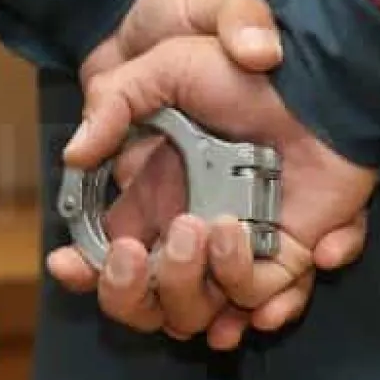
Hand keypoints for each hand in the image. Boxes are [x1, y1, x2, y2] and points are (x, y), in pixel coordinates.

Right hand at [62, 35, 376, 346]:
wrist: (314, 84)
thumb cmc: (242, 76)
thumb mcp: (168, 69)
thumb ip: (113, 102)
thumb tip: (73, 154)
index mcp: (156, 197)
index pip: (109, 253)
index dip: (84, 268)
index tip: (65, 262)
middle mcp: (191, 231)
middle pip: (145, 300)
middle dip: (127, 293)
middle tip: (137, 254)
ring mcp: (236, 249)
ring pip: (195, 310)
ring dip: (188, 283)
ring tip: (214, 227)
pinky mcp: (284, 255)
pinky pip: (258, 300)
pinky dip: (248, 289)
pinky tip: (239, 239)